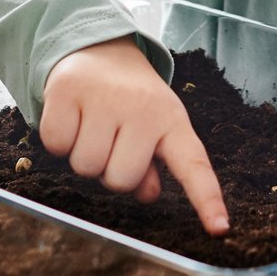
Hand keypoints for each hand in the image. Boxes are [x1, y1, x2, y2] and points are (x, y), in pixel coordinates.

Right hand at [41, 36, 229, 234]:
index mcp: (172, 120)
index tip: (220, 228)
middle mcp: (142, 107)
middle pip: (119, 181)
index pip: (193, 164)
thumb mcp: (153, 127)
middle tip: (112, 140)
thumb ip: (153, 164)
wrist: (98, 46)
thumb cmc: (130, 100)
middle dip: (110, 170)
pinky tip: (72, 116)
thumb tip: (148, 193)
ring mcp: (104, 97)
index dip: (206, 198)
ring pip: (85, 167)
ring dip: (83, 155)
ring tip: (93, 125)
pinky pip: (56, 145)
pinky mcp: (67, 90)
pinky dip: (58, 140)